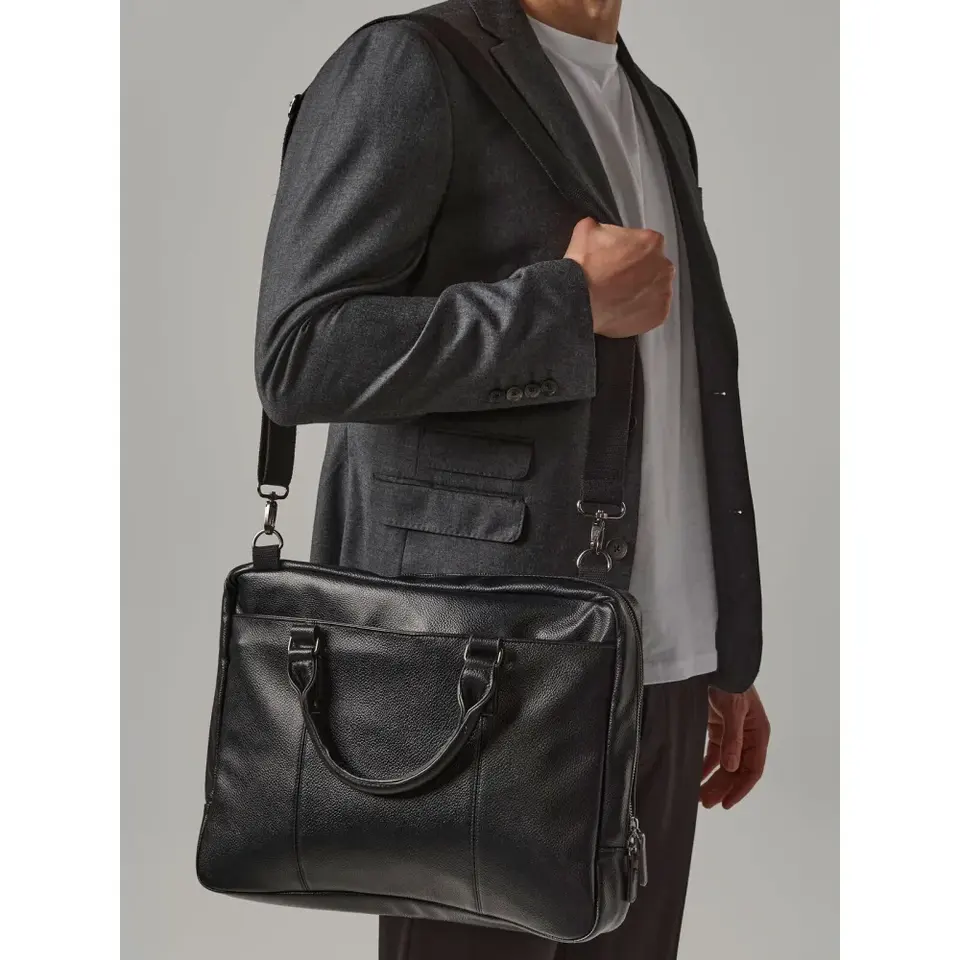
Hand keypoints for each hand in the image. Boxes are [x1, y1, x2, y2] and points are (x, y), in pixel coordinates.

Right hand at [563, 216, 674, 337]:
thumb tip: (599, 229)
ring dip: (642, 292)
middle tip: (617, 280)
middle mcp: (664, 266)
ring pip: (655, 289)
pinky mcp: (659, 314)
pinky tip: (624, 309)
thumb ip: (603, 226)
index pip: (646, 243)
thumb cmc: (585, 266)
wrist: (578, 299)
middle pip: (655, 267)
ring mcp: (664, 292)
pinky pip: (653, 311)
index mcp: (652, 242)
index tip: (618, 258)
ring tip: (619, 297)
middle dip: (639, 272)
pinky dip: (641, 311)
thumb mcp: (587, 229)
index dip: (630, 250)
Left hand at [700, 685, 769, 808]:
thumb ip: (733, 738)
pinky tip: (697, 776)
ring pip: (725, 764)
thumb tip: (731, 767)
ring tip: (700, 796)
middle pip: (737, 770)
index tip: (727, 803)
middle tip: (707, 803)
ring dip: (714, 779)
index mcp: (758, 734)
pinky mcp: (718, 728)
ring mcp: (733, 733)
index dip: (741, 788)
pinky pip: (713, 752)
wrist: (717, 664)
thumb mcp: (734, 710)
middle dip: (723, 787)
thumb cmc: (732, 684)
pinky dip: (706, 765)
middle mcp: (748, 737)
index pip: (753, 769)